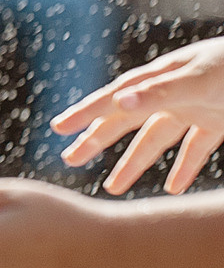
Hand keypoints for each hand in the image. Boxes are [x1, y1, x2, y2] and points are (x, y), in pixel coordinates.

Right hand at [54, 37, 223, 193]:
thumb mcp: (198, 80)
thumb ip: (159, 91)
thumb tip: (118, 103)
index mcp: (159, 79)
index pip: (114, 99)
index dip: (86, 113)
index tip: (59, 129)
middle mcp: (171, 94)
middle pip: (127, 121)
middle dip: (97, 140)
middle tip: (69, 158)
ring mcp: (194, 109)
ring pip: (156, 140)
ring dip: (134, 163)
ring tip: (112, 187)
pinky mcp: (218, 122)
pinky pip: (195, 149)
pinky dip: (184, 168)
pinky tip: (174, 187)